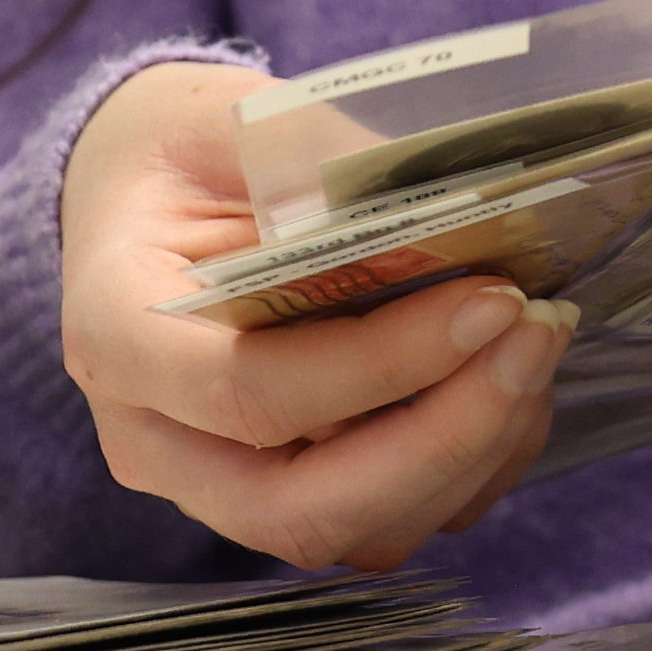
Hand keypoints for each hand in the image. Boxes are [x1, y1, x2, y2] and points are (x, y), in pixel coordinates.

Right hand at [56, 61, 572, 570]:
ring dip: (471, 455)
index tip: (489, 299)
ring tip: (536, 346)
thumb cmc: (189, 150)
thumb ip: (325, 163)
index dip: (379, 364)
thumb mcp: (235, 119)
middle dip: (442, 439)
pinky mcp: (284, 495)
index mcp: (114, 334)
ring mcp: (214, 484)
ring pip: (354, 531)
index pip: (244, 393)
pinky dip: (471, 466)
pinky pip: (388, 521)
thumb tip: (453, 203)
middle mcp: (153, 438)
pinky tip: (512, 382)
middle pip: (300, 509)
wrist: (148, 190)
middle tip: (533, 338)